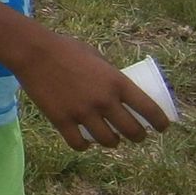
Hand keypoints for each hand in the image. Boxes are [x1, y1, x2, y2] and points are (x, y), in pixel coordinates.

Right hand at [14, 29, 169, 149]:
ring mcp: (83, 112)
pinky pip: (79, 144)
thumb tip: (119, 90)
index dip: (160, 122)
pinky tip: (85, 142)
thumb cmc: (65, 48)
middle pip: (132, 131)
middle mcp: (104, 100)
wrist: (33, 52)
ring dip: (113, 142)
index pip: (149, 109)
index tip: (162, 128)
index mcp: (117, 82)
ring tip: (111, 139)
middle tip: (136, 136)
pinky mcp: (62, 120)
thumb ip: (109, 75)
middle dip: (138, 137)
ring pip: (108, 141)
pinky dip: (84, 146)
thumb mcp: (96, 57)